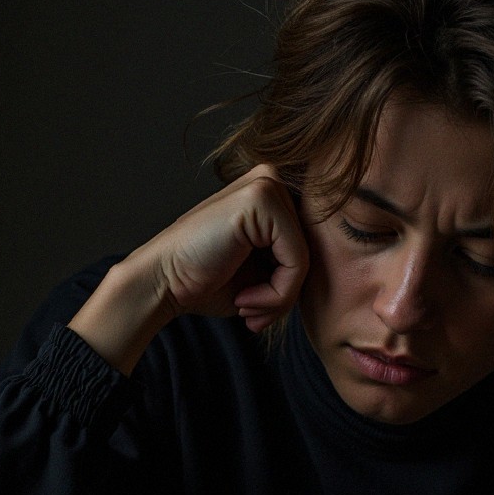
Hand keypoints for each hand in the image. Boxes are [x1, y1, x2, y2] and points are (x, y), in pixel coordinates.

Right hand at [148, 163, 308, 331]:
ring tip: (247, 308)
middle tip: (254, 314)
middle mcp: (270, 180)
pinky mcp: (261, 198)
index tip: (260, 310)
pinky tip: (244, 299)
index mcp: (270, 193)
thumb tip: (333, 272)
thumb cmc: (205, 282)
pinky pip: (297, 260)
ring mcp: (266, 184)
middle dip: (287, 294)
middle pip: (311, 250)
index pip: (312, 245)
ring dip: (281, 298)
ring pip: (306, 258)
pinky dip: (277, 293)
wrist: (160, 284)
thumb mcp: (261, 273)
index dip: (290, 286)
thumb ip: (293, 265)